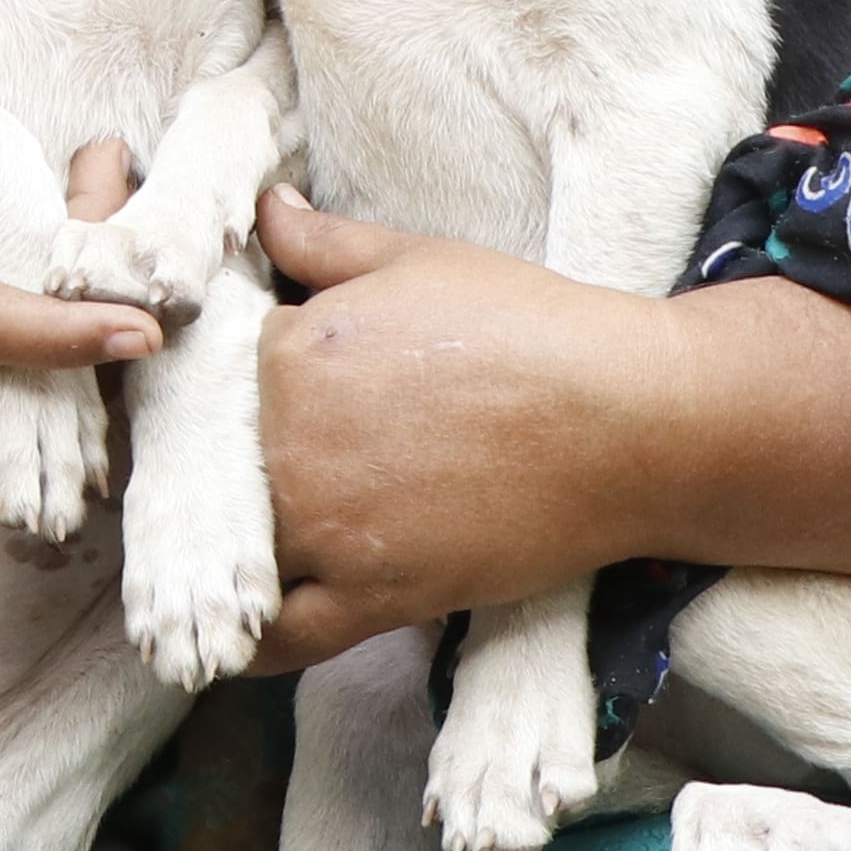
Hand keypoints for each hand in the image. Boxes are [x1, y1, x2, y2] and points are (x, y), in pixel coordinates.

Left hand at [235, 185, 679, 669]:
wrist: (631, 421)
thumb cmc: (532, 327)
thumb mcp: (418, 259)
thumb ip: (324, 243)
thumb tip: (262, 209)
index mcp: (288, 353)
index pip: (219, 382)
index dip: (239, 396)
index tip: (264, 409)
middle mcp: (290, 443)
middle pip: (220, 469)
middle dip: (236, 470)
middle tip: (275, 474)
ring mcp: (329, 528)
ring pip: (240, 553)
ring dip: (236, 554)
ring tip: (245, 554)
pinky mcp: (374, 597)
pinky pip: (283, 636)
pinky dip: (254, 641)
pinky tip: (244, 634)